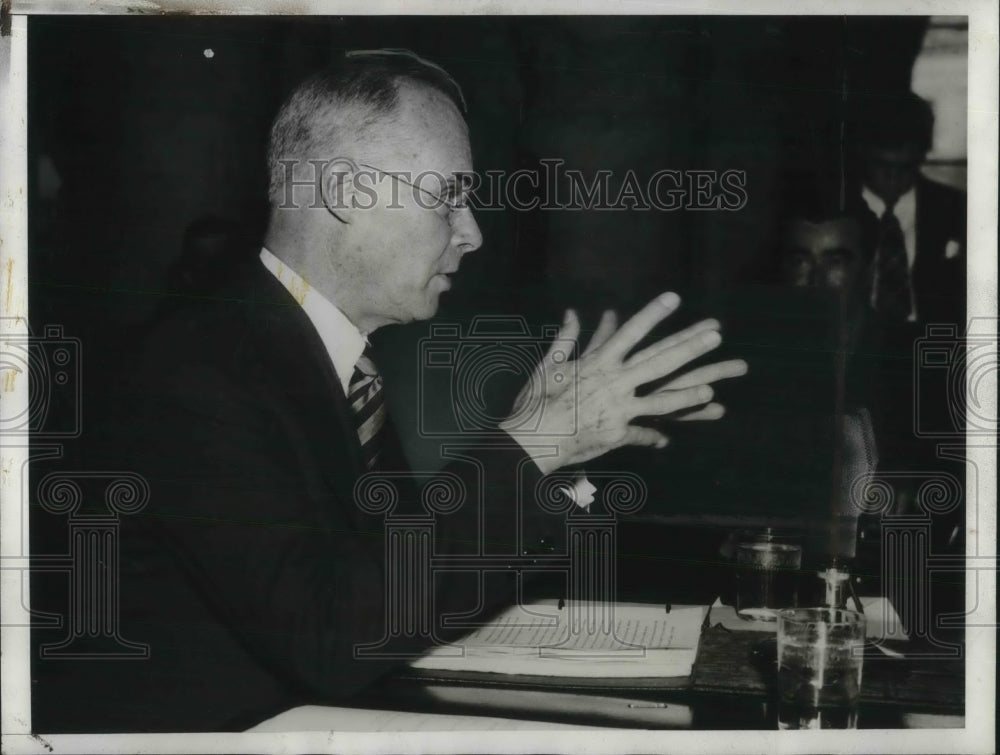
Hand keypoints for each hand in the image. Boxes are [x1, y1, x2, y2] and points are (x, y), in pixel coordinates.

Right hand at [500, 292, 747, 474]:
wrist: (532, 438)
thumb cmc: (536, 399)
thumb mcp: (549, 364)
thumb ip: (566, 338)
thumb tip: (572, 313)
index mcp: (599, 363)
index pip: (631, 332)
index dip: (653, 314)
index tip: (673, 298)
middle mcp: (614, 382)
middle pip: (659, 361)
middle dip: (688, 346)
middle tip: (714, 333)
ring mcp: (619, 408)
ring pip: (661, 399)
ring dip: (688, 394)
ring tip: (711, 388)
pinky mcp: (617, 432)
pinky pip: (641, 433)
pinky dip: (654, 437)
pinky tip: (669, 440)